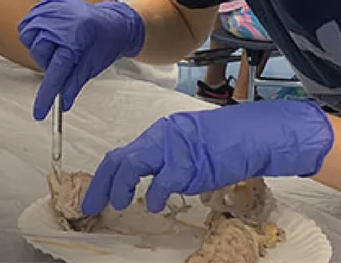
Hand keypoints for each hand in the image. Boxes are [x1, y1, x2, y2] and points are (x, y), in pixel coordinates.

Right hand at [18, 0, 144, 119]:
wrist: (113, 21)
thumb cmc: (106, 42)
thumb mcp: (93, 65)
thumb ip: (74, 83)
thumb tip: (63, 102)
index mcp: (75, 39)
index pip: (55, 73)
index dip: (46, 95)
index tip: (39, 112)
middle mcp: (61, 22)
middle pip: (38, 52)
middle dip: (48, 62)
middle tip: (64, 58)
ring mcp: (52, 10)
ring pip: (28, 37)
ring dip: (40, 46)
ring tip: (58, 45)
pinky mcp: (47, 4)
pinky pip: (29, 22)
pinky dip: (36, 31)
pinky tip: (51, 34)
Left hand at [82, 100, 334, 214]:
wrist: (250, 135)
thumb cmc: (222, 145)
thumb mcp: (184, 147)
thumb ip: (161, 161)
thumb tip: (139, 180)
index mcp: (158, 134)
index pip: (121, 154)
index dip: (102, 177)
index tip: (92, 197)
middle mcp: (160, 137)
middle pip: (119, 159)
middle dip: (101, 184)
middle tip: (91, 205)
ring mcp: (173, 148)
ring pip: (133, 164)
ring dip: (120, 188)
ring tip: (118, 204)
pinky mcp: (189, 162)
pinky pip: (163, 180)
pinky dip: (153, 194)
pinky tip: (151, 204)